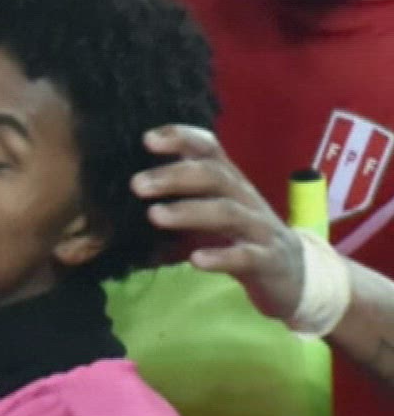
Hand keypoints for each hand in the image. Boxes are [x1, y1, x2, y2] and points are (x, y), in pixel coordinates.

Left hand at [134, 125, 304, 320]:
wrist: (294, 277)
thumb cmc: (238, 240)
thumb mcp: (207, 216)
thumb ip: (176, 202)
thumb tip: (122, 196)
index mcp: (229, 183)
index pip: (210, 149)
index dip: (182, 138)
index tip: (146, 138)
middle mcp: (245, 198)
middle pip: (214, 176)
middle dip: (174, 176)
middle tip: (136, 184)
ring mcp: (259, 229)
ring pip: (227, 212)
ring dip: (189, 212)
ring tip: (154, 216)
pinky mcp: (268, 261)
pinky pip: (246, 256)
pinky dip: (220, 257)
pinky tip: (195, 260)